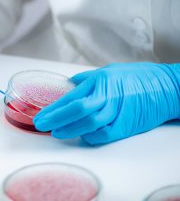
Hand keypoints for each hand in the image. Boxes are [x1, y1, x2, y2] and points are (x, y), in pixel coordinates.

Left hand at [33, 63, 179, 144]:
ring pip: (90, 124)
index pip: (71, 97)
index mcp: (100, 81)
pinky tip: (81, 136)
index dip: (54, 108)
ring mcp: (117, 111)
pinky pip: (105, 134)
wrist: (165, 87)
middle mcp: (107, 96)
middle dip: (56, 119)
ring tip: (57, 133)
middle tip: (42, 125)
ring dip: (71, 130)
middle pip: (77, 110)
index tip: (41, 115)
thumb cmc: (136, 77)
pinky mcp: (127, 125)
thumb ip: (87, 80)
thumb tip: (68, 85)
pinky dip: (91, 137)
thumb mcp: (108, 71)